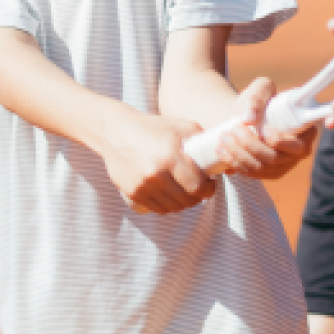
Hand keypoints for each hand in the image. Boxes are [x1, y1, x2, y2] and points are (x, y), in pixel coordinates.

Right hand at [101, 113, 215, 214]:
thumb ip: (199, 136)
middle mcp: (156, 172)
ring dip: (184, 204)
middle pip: (187, 200)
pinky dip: (168, 206)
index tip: (210, 185)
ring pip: (173, 207)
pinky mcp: (132, 193)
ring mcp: (143, 185)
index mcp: (170, 154)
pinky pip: (157, 209)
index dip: (209, 189)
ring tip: (186, 193)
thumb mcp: (178, 125)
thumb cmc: (151, 127)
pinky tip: (171, 197)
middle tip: (200, 190)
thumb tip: (217, 151)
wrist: (116, 131)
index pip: (197, 185)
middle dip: (198, 197)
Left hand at [215, 78, 316, 178]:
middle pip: (274, 159)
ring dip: (239, 155)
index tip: (262, 129)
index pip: (297, 146)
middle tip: (233, 130)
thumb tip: (249, 118)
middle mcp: (296, 154)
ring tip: (224, 139)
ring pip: (260, 169)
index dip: (279, 142)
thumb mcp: (260, 89)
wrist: (246, 114)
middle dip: (250, 145)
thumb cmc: (259, 100)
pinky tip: (222, 151)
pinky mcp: (266, 173)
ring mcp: (281, 166)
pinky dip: (234, 163)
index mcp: (305, 133)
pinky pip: (251, 174)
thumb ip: (256, 98)